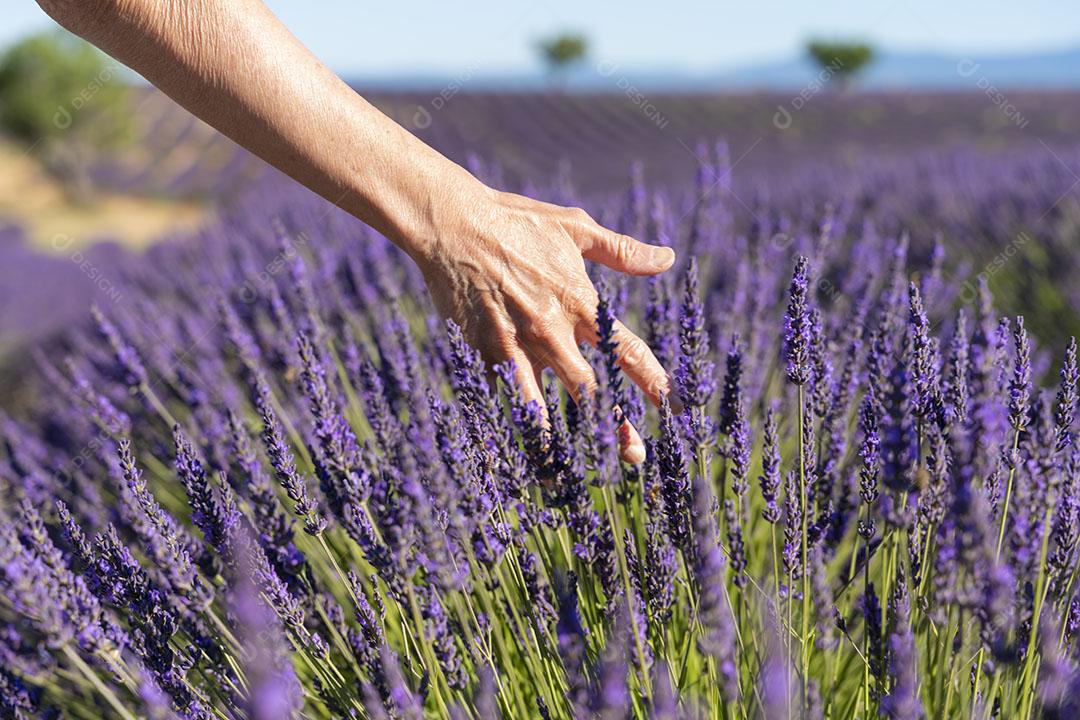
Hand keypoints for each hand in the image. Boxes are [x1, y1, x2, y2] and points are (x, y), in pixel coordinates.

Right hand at [412, 180, 675, 463]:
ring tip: (570, 477)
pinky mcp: (481, 353)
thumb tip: (667, 259)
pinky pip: (498, 400)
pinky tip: (512, 459)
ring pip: (542, 408)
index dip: (653, 383)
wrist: (452, 225)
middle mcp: (552, 332)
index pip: (628, 353)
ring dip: (559, 445)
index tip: (672, 407)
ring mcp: (515, 347)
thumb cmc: (515, 222)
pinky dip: (505, 429)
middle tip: (635, 456)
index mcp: (580, 303)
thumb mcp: (574, 229)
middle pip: (591, 392)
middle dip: (615, 427)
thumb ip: (622, 251)